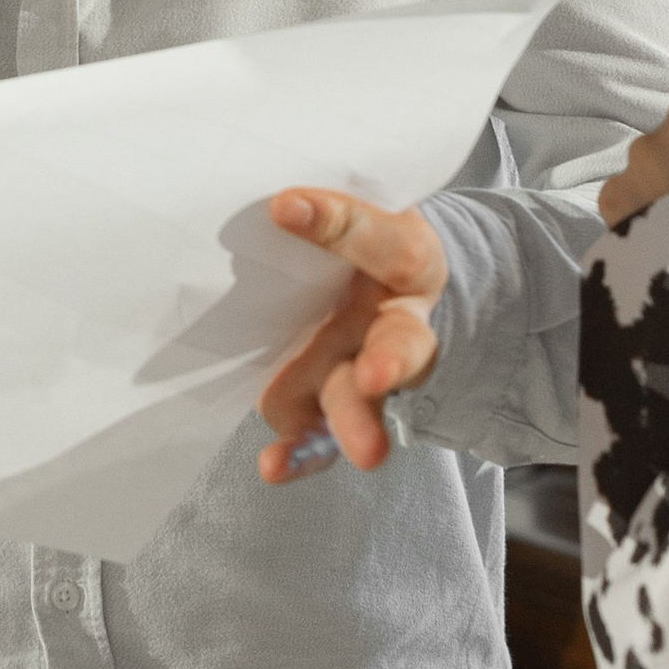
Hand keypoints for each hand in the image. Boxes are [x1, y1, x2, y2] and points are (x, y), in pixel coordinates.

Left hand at [255, 191, 447, 482]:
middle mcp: (395, 320)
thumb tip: (259, 202)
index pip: (383, 241)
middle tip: (377, 375)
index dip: (337, 223)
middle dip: (390, 362)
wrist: (404, 290)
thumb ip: (326, 216)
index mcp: (409, 260)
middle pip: (401, 344)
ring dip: (357, 423)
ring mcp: (368, 370)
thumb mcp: (365, 217)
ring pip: (362, 398)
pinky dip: (302, 455)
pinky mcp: (338, 408)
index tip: (283, 206)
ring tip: (364, 453)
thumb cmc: (366, 244)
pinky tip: (274, 466)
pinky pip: (325, 438)